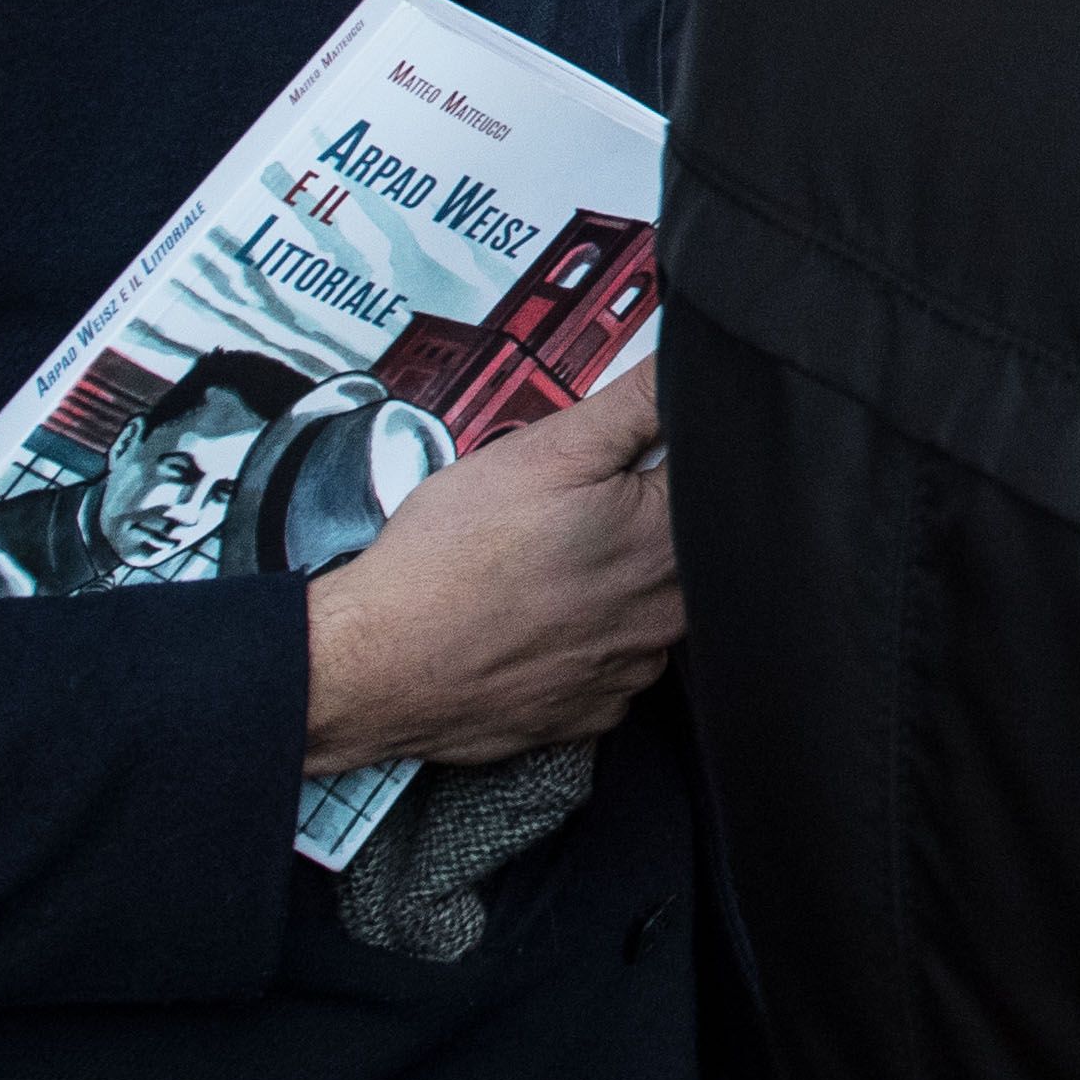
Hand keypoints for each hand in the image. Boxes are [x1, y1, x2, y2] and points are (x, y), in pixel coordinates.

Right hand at [299, 368, 682, 777]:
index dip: (656, 454)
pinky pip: (607, 660)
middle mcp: (666, 614)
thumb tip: (687, 367)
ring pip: (643, 603)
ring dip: (608, 579)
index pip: (704, 473)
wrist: (375, 664)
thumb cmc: (450, 560)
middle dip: (633, 515)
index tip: (612, 460)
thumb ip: (635, 406)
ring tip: (536, 568)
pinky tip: (532, 619)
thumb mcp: (545, 453)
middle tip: (560, 515)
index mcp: (669, 542)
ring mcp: (631, 670)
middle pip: (680, 541)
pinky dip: (579, 636)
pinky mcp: (594, 712)